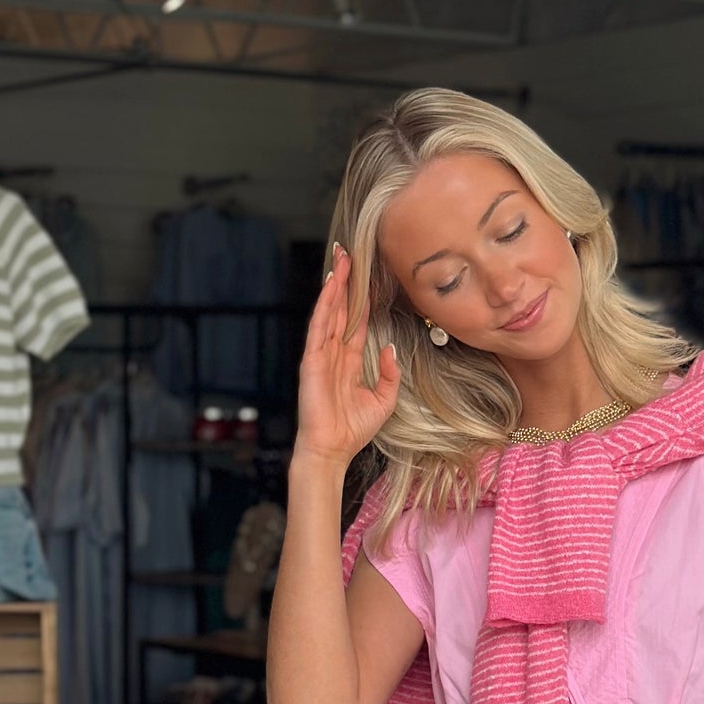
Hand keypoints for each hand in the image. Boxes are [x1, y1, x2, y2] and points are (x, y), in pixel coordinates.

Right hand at [294, 242, 400, 468]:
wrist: (332, 450)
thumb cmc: (352, 430)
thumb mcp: (383, 400)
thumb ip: (389, 373)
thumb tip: (391, 348)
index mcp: (350, 361)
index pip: (356, 321)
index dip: (361, 299)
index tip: (365, 276)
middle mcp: (334, 353)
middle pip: (341, 309)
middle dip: (345, 282)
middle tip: (349, 253)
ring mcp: (321, 354)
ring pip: (330, 311)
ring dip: (335, 285)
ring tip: (341, 260)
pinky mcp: (313, 359)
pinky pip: (319, 326)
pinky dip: (325, 304)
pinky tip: (331, 286)